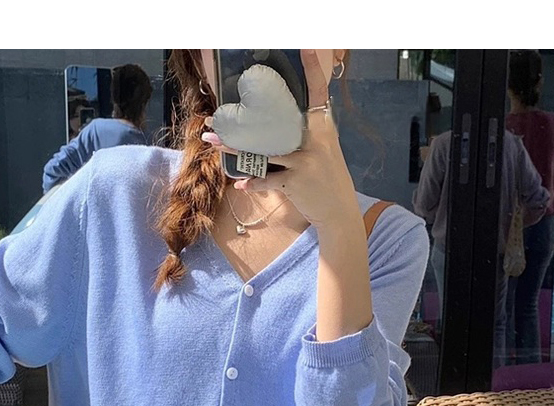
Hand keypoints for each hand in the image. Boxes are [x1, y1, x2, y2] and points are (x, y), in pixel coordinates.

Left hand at [207, 51, 360, 241]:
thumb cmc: (327, 177)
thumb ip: (306, 131)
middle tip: (216, 115)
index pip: (318, 89)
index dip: (313, 67)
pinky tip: (241, 184)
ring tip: (214, 143)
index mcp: (322, 124)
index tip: (307, 46)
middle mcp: (315, 137)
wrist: (339, 211)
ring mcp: (305, 159)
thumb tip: (280, 120)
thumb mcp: (324, 148)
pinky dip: (254, 183)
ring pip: (262, 151)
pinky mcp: (296, 181)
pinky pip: (268, 179)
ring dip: (235, 151)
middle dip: (244, 120)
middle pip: (273, 122)